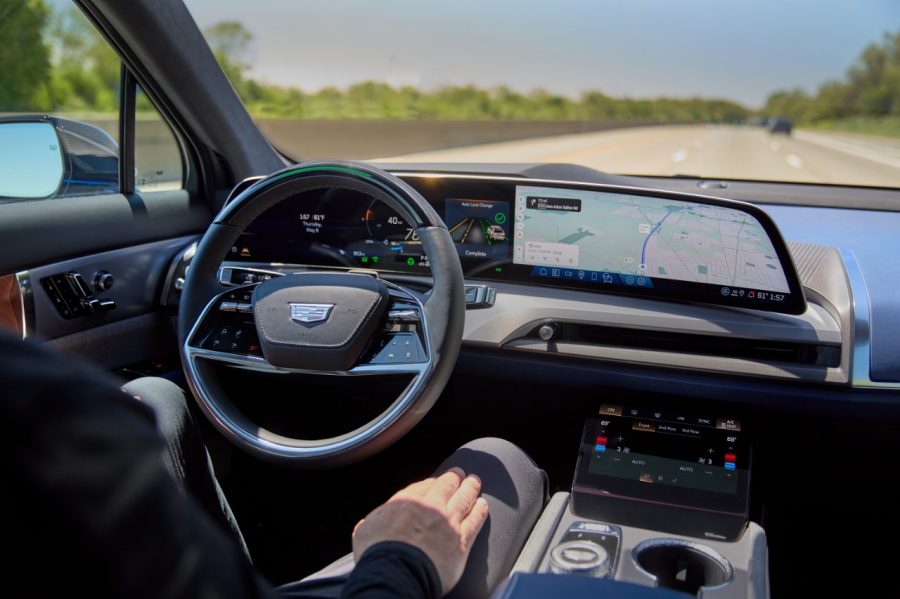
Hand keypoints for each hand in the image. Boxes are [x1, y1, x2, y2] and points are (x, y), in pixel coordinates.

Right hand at [352, 467, 488, 594]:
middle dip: (453, 477)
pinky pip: (475, 520)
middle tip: (459, 473)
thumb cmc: (377, 554)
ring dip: (470, 488)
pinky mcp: (462, 540)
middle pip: (445, 486)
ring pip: (464, 498)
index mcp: (404, 502)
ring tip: (475, 481)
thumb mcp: (363, 533)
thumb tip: (364, 526)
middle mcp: (429, 506)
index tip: (435, 481)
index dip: (430, 483)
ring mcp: (447, 521)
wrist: (397, 571)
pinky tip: (483, 505)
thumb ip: (367, 525)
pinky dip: (480, 510)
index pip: (421, 486)